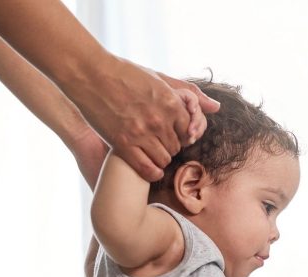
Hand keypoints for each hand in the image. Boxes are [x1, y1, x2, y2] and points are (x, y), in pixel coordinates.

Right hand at [69, 57, 219, 181]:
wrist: (91, 74)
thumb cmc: (124, 72)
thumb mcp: (159, 78)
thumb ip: (188, 94)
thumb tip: (216, 107)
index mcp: (171, 103)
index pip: (188, 131)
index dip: (181, 134)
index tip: (171, 133)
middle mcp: (159, 120)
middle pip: (177, 147)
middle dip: (170, 147)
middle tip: (158, 143)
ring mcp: (141, 134)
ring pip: (164, 159)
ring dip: (160, 159)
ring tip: (150, 152)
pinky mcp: (123, 145)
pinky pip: (147, 169)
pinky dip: (152, 172)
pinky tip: (148, 168)